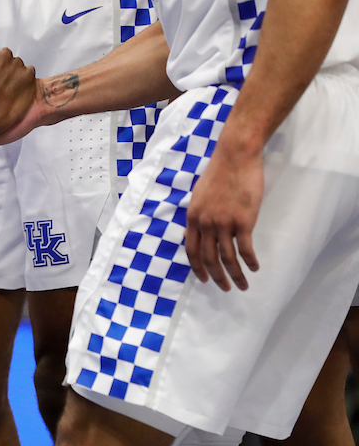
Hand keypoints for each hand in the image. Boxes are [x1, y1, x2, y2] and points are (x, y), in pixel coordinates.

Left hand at [185, 136, 262, 290]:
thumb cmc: (220, 173)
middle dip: (217, 277)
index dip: (197, 268)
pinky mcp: (243, 221)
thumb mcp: (200, 195)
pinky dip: (250, 261)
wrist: (235, 157)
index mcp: (193, 218)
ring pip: (228, 258)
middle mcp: (205, 224)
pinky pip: (245, 249)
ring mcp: (224, 223)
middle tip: (225, 288)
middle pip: (209, 259)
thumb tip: (202, 229)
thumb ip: (200, 214)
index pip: (191, 251)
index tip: (204, 279)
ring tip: (243, 285)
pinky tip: (255, 268)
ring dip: (236, 275)